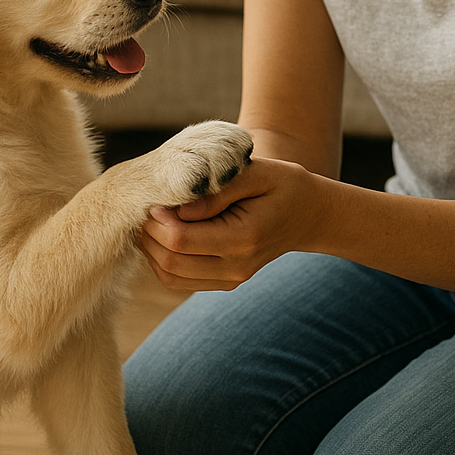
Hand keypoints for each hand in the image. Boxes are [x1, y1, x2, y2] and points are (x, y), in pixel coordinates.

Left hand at [137, 156, 327, 292]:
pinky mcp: (223, 282)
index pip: (182, 239)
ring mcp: (230, 279)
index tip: (154, 198)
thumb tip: (178, 208)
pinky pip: (179, 280)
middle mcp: (236, 266)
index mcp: (244, 238)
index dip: (158, 220)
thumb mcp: (258, 173)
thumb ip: (218, 190)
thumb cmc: (283, 185)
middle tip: (146, 206)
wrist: (308, 214)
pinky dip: (162, 260)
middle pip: (170, 262)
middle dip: (149, 234)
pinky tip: (164, 234)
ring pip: (170, 276)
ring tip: (153, 220)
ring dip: (151, 249)